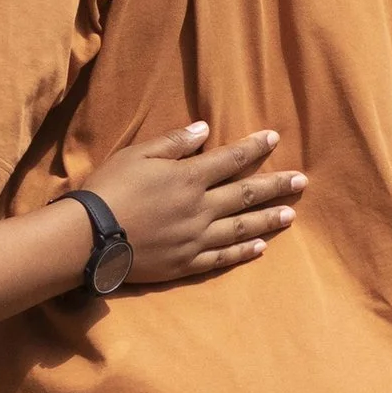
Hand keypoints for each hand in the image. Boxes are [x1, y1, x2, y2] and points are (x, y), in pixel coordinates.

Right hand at [79, 124, 306, 287]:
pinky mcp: (187, 263)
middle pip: (246, 194)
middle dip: (276, 185)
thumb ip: (174, 143)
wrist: (89, 237)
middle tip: (302, 181)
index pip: (231, 158)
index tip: (275, 138)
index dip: (254, 147)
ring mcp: (196, 238)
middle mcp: (200, 208)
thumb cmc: (109, 190)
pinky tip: (260, 247)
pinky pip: (222, 257)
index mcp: (189, 178)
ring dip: (268, 219)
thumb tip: (205, 129)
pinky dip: (243, 251)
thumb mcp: (137, 155)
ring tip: (291, 214)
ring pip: (241, 227)